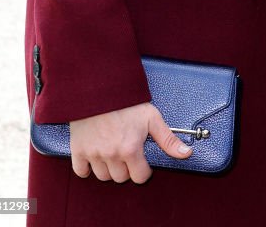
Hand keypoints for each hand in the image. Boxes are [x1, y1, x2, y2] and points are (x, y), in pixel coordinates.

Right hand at [70, 102, 191, 183]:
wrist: (100, 87)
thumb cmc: (127, 101)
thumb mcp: (152, 117)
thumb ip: (168, 139)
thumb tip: (187, 154)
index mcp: (130, 149)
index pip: (139, 177)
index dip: (143, 170)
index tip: (142, 161)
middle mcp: (112, 155)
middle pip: (121, 178)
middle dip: (126, 168)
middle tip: (127, 152)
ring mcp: (94, 154)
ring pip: (103, 176)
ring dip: (109, 168)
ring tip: (113, 151)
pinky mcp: (78, 150)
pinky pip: (81, 171)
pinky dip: (87, 168)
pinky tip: (95, 155)